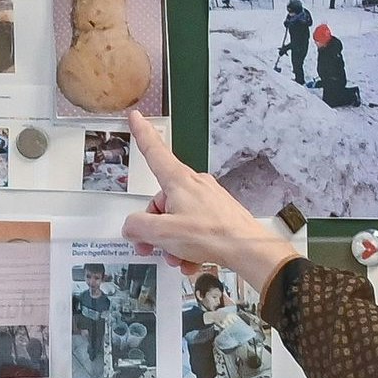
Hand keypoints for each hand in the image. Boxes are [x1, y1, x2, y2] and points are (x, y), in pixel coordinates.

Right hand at [117, 113, 300, 290]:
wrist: (247, 248)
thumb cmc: (212, 234)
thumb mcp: (163, 233)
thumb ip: (138, 226)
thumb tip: (131, 226)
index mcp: (178, 181)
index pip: (154, 151)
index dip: (142, 134)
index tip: (136, 117)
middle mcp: (193, 184)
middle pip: (160, 201)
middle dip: (153, 227)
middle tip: (151, 248)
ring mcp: (206, 198)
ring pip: (176, 217)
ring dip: (171, 241)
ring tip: (177, 258)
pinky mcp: (216, 212)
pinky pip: (192, 227)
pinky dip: (187, 245)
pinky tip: (191, 260)